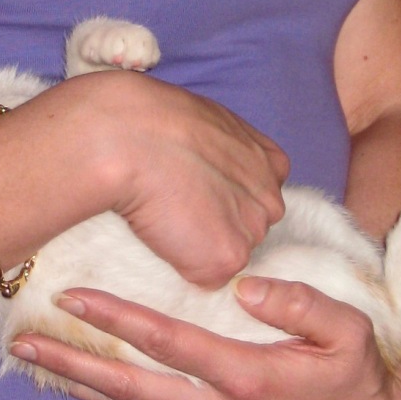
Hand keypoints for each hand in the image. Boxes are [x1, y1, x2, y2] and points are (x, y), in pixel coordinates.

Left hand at [10, 274, 400, 399]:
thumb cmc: (360, 375)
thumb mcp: (349, 331)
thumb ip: (300, 304)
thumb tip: (244, 284)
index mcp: (247, 376)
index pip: (168, 343)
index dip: (118, 318)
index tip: (75, 297)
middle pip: (131, 383)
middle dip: (75, 361)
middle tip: (26, 343)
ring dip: (81, 385)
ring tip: (35, 365)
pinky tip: (84, 388)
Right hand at [85, 70, 289, 287]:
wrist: (130, 139)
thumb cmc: (154, 122)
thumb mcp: (204, 123)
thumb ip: (221, 152)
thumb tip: (202, 166)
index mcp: (270, 162)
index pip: (258, 194)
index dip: (226, 197)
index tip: (199, 192)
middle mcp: (271, 198)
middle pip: (250, 227)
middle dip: (221, 224)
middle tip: (180, 210)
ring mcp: (252, 231)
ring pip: (228, 253)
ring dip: (202, 247)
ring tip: (166, 221)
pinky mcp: (226, 259)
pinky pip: (205, 277)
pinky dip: (183, 266)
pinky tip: (161, 238)